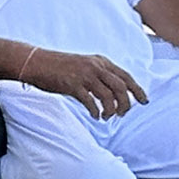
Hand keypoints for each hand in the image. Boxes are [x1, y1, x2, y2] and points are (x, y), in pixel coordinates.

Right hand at [19, 49, 148, 119]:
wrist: (35, 62)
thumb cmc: (58, 66)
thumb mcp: (83, 65)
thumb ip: (98, 75)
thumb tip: (112, 93)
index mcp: (100, 61)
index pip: (126, 77)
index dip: (137, 90)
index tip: (144, 101)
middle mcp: (95, 67)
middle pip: (120, 87)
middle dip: (126, 103)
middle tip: (123, 114)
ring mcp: (84, 75)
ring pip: (108, 96)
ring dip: (111, 110)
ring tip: (107, 117)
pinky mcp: (72, 85)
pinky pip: (91, 102)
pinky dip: (96, 111)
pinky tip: (95, 116)